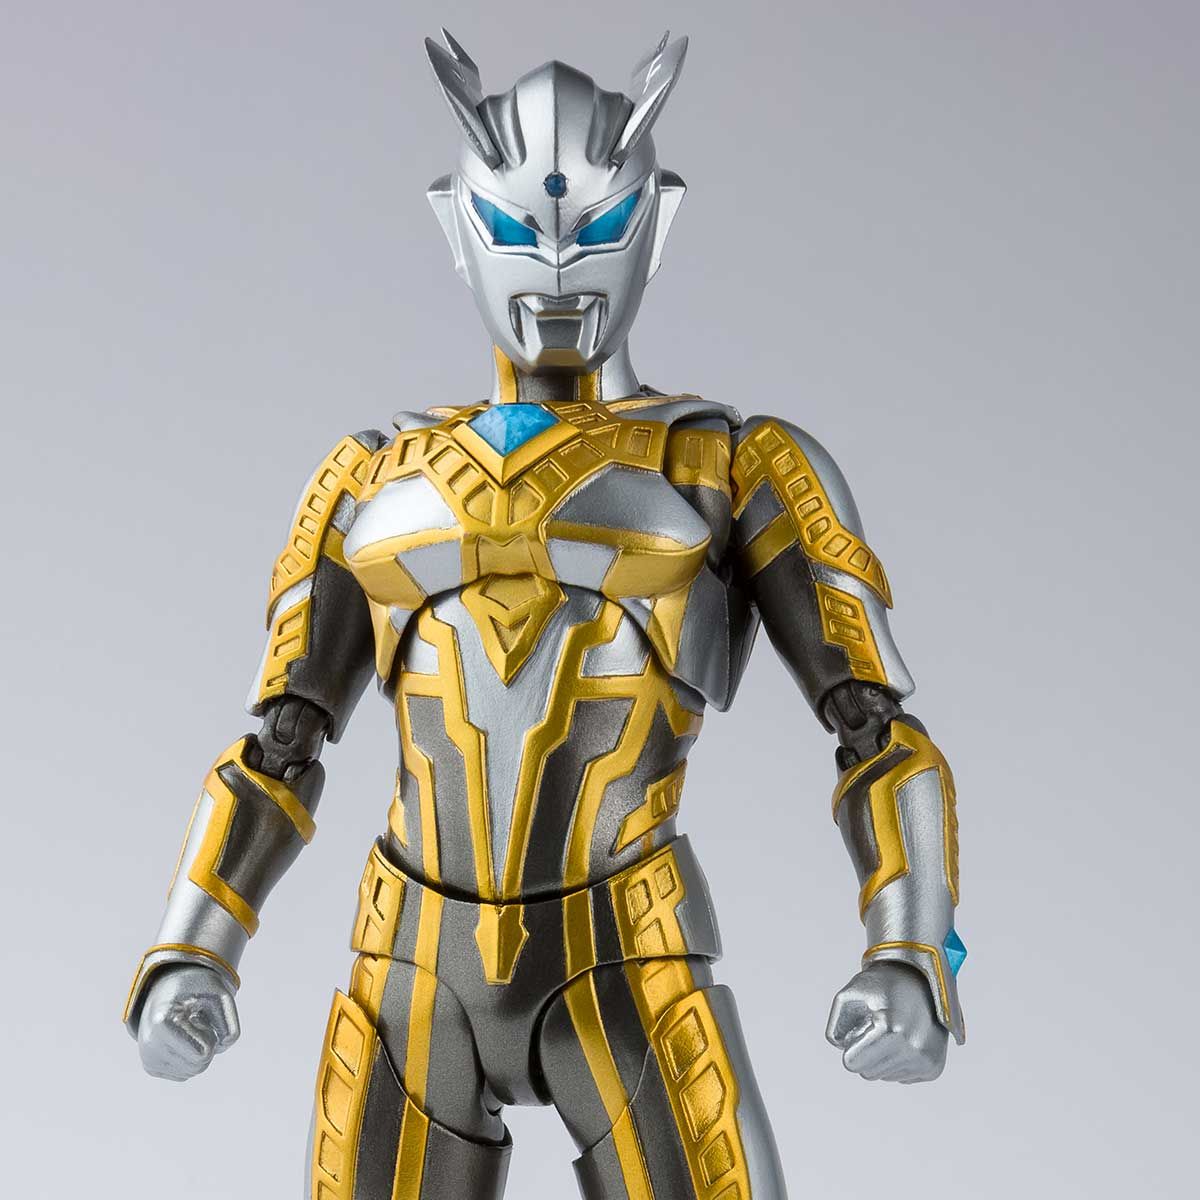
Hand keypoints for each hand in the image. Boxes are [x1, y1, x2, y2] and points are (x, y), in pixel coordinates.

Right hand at [136, 963, 239, 1080]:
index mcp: (162, 1022)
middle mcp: (149, 1043)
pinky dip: (190, 1058)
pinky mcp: (150, 1066)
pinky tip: (182, 1038)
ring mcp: (148, 1057)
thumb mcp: (220, 996)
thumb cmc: (197, 992)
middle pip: (198, 1066)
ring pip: (192, 1072)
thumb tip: (223, 1045)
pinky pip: (184, 1074)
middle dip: (207, 1046)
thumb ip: (229, 1022)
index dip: (211, 1035)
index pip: (203, 1053)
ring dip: (198, 1052)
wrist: (171, 990)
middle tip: (196, 1023)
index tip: (198, 1016)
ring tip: (189, 1029)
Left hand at [826, 961, 946, 1082]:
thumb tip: (841, 1047)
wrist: (920, 979)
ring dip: (882, 1056)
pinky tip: (905, 1038)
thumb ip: (836, 1024)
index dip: (851, 1044)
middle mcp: (912, 1049)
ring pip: (884, 1076)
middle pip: (867, 1073)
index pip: (852, 1063)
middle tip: (878, 1025)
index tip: (863, 1025)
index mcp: (890, 1029)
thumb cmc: (880, 985)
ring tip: (893, 1029)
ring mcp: (925, 1060)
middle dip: (866, 1052)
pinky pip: (900, 1077)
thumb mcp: (849, 995)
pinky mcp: (934, 1067)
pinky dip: (897, 1060)